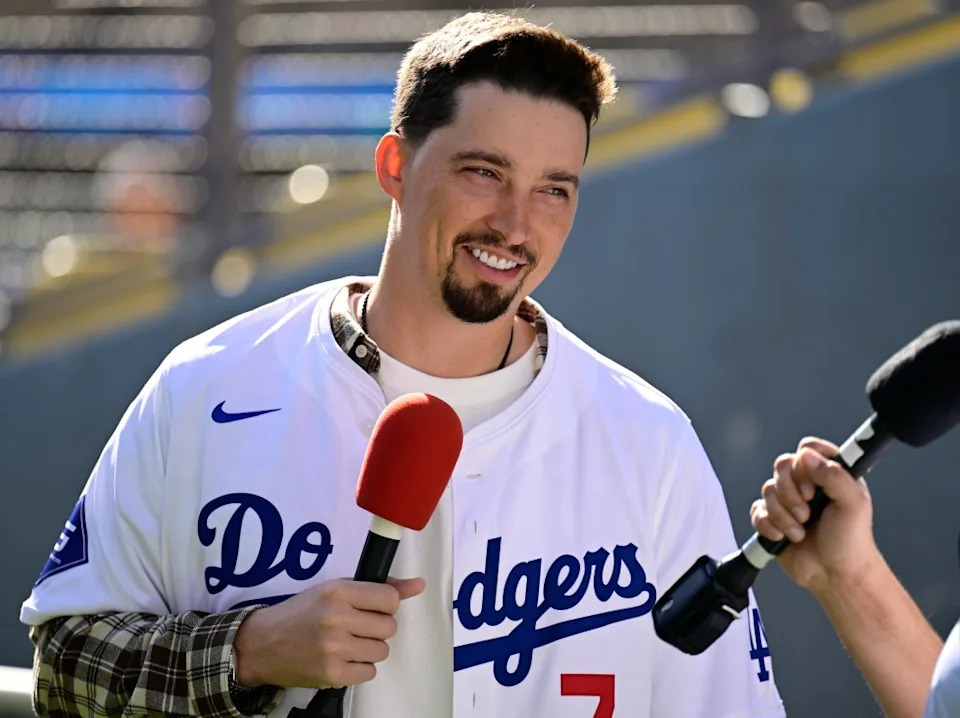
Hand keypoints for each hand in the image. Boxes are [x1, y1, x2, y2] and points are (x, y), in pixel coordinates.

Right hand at [233, 576, 424, 688]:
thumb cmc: (300, 613)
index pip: (389, 598)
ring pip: (382, 650)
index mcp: (338, 591)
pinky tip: (342, 659)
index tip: (373, 608)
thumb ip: (378, 587)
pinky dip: (359, 668)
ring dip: (370, 649)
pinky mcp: (332, 673)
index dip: (385, 604)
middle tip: (356, 627)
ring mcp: (334, 647)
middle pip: (389, 626)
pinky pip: (369, 673)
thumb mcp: (334, 589)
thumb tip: (418, 585)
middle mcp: (337, 617)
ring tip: (348, 643)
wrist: (262, 644)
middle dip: (377, 628)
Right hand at [750, 437, 879, 595]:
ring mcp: (788, 501)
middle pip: (782, 465)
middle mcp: (807, 484)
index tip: (816, 486)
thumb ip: (834, 475)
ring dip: (784, 515)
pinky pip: (757, 511)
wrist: (835, 575)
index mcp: (829, 473)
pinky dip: (770, 526)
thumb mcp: (853, 503)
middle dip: (792, 493)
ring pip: (768, 490)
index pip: (807, 449)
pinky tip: (786, 537)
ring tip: (801, 530)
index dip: (806, 463)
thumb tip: (807, 457)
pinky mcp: (772, 519)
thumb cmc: (851, 541)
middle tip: (808, 511)